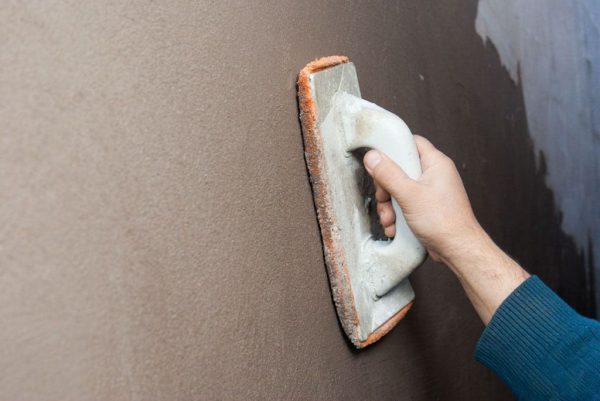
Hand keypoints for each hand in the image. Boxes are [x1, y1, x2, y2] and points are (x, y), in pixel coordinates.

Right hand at [363, 135, 528, 323]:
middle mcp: (434, 175)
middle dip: (387, 188)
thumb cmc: (443, 221)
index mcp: (435, 164)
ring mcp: (431, 192)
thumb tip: (373, 157)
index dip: (394, 148)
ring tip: (390, 219)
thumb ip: (388, 174)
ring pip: (400, 190)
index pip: (411, 142)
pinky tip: (395, 227)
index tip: (378, 159)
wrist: (458, 249)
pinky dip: (397, 216)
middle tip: (385, 198)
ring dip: (389, 206)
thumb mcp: (409, 194)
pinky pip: (405, 205)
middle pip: (400, 170)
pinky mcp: (427, 208)